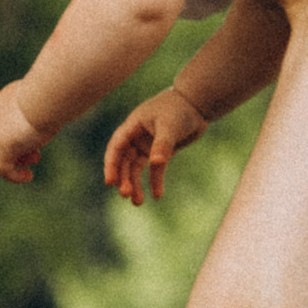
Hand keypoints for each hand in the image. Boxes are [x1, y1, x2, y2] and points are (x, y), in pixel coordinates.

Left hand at [0, 86, 47, 183]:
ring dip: (13, 159)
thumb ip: (38, 103)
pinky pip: (2, 170)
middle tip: (23, 147)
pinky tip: (28, 177)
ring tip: (36, 157)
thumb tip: (54, 105)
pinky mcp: (4, 147)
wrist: (48, 95)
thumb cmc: (54, 91)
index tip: (6, 131)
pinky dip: (14, 176)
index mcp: (1, 100)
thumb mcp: (42, 94)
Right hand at [106, 86, 205, 208]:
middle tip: (125, 195)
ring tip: (137, 202)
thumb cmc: (180, 109)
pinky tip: (156, 195)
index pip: (116, 147)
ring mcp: (147, 145)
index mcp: (132, 126)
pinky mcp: (159, 152)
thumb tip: (156, 163)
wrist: (197, 105)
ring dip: (135, 184)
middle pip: (124, 161)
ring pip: (136, 168)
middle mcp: (136, 136)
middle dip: (124, 178)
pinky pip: (154, 170)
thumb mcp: (170, 126)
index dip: (111, 164)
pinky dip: (154, 181)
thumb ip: (162, 145)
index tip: (110, 182)